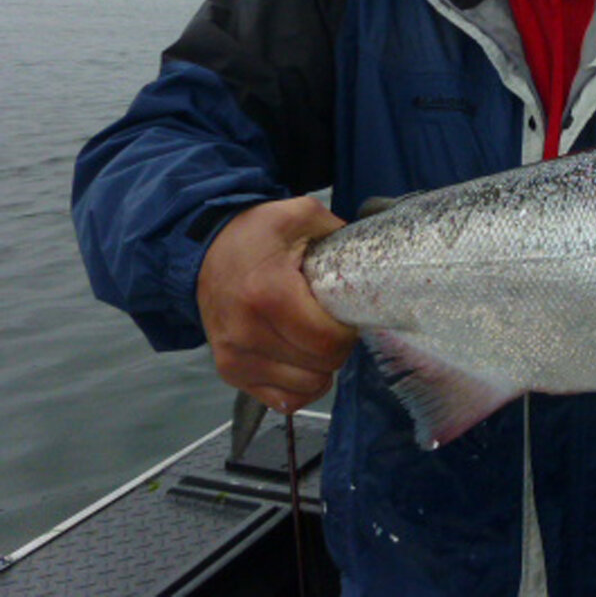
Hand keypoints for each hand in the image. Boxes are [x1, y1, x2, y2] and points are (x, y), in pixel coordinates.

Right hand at [197, 196, 356, 411]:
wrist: (205, 250)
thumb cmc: (258, 234)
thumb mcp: (300, 215)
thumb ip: (337, 232)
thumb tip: (367, 261)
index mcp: (267, 294)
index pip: (327, 342)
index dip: (348, 332)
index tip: (346, 313)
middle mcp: (246, 333)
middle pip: (320, 367)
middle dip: (338, 347)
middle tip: (332, 323)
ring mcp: (235, 358)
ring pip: (305, 388)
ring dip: (320, 367)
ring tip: (314, 338)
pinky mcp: (230, 373)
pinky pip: (282, 401)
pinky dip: (301, 386)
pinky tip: (302, 360)